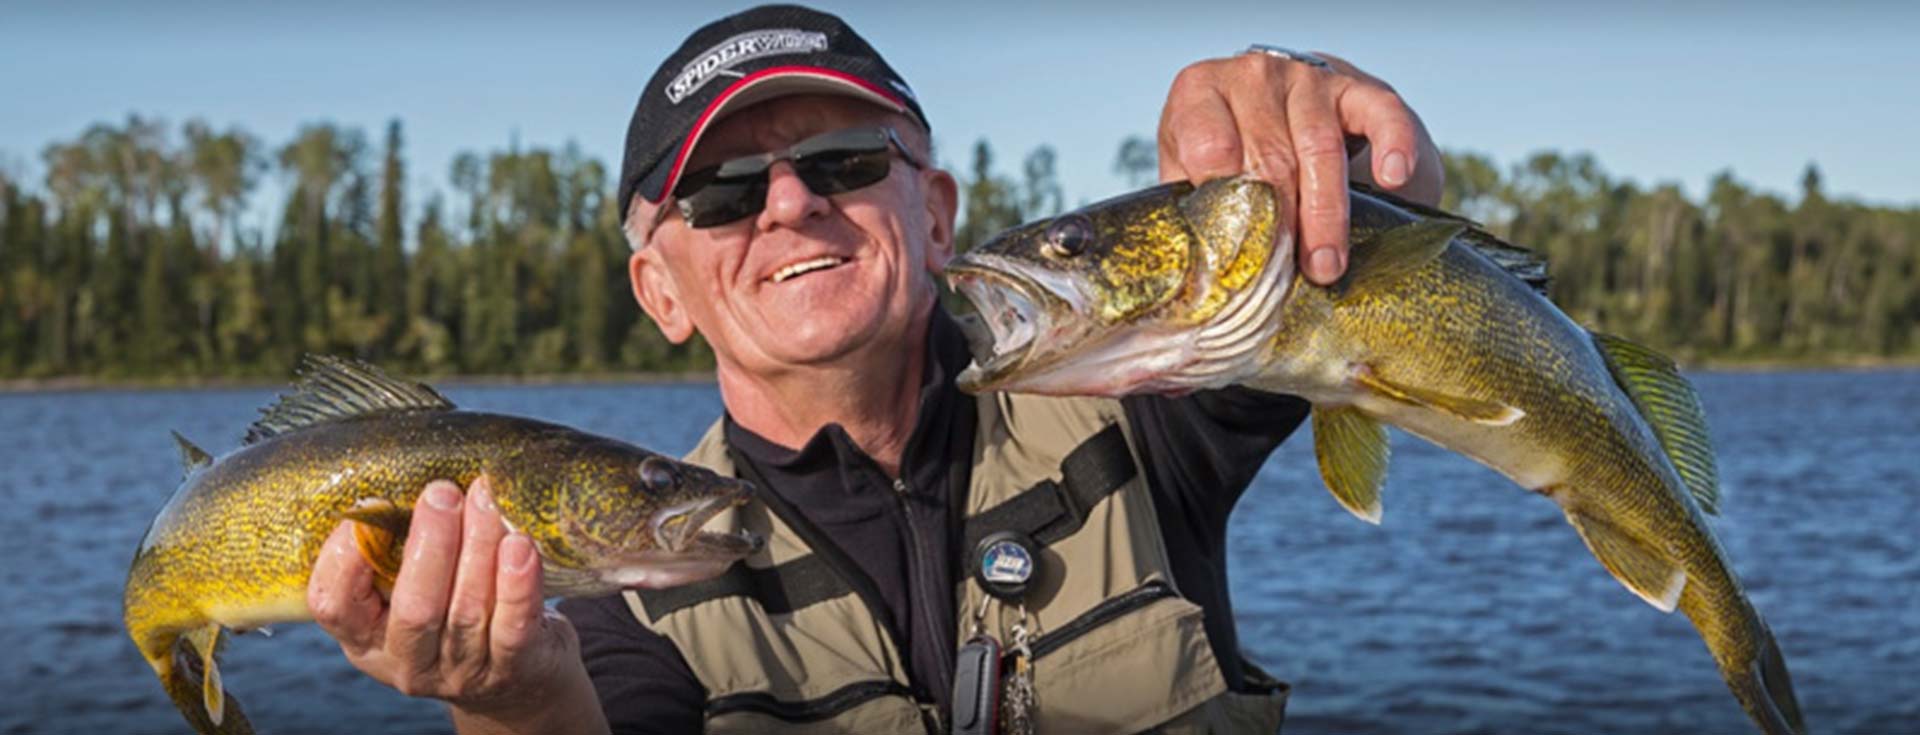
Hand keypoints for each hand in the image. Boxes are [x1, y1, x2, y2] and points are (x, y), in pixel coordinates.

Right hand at [308, 477, 606, 733]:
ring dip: (479, 545)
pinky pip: (513, 626)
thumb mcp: (408, 590)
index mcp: (365, 638)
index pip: (334, 605)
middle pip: (414, 607)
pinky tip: (521, 545)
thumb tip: (405, 483)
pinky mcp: (513, 670)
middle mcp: (407, 662)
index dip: (346, 555)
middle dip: (430, 543)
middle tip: (442, 493)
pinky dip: (518, 584)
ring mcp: (461, 672)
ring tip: (486, 500)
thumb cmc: (453, 609)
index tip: (372, 504)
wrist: (518, 680)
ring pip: (467, 609)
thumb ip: (397, 550)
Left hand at [1157, 50, 1442, 284]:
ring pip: (1320, 147)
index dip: (1226, 201)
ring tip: (1327, 265)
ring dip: (1326, 213)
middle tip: (1292, 274)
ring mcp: (1306, 78)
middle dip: (1282, 222)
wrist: (1282, 105)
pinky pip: (1381, 114)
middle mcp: (1251, 75)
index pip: (1208, 144)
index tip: (1238, 250)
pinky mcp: (1358, 87)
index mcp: (1200, 92)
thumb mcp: (1192, 171)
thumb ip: (1189, 208)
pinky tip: (1392, 178)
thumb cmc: (1231, 152)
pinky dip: (1391, 146)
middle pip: (1269, 155)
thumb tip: (1192, 274)